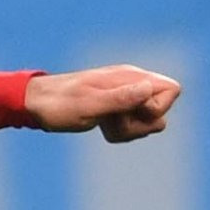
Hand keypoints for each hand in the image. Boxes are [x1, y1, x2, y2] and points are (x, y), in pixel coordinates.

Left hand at [23, 65, 181, 141]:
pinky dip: (120, 132)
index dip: (159, 107)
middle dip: (142, 124)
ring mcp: (126, 96)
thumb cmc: (60, 104)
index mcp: (129, 77)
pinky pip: (133, 127)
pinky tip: (100, 126)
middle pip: (162, 111)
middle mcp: (132, 84)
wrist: (36, 104)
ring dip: (130, 131)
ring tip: (104, 123)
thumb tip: (149, 88)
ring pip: (148, 122)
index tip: (132, 111)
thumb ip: (121, 98)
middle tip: (114, 120)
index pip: (173, 89)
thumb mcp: (90, 105)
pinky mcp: (117, 108)